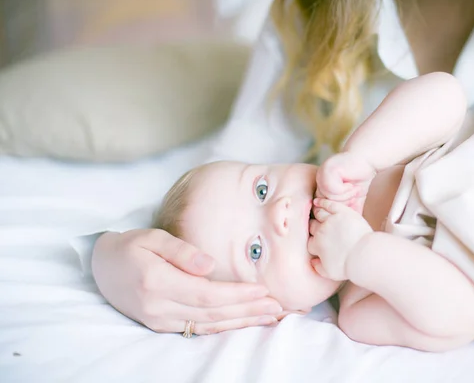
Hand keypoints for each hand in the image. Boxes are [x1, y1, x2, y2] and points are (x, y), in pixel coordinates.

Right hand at [91, 229, 282, 334]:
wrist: (102, 267)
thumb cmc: (130, 246)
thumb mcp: (152, 237)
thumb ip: (181, 251)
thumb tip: (210, 265)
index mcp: (156, 281)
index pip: (206, 293)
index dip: (237, 294)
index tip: (263, 290)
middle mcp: (158, 306)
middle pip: (211, 312)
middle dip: (247, 310)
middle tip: (279, 307)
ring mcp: (159, 320)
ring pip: (208, 325)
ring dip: (241, 322)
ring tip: (271, 317)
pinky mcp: (161, 325)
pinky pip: (197, 328)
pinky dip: (224, 327)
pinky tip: (244, 322)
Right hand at [308, 198, 372, 280]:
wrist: (364, 255)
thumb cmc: (348, 265)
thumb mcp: (330, 273)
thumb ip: (318, 268)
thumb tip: (313, 262)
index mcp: (317, 245)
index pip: (310, 242)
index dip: (314, 243)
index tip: (317, 243)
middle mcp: (321, 231)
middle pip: (312, 226)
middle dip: (313, 227)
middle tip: (316, 227)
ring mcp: (331, 220)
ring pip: (319, 214)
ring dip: (316, 214)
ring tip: (316, 213)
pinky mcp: (342, 212)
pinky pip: (328, 204)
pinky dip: (322, 202)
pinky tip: (317, 201)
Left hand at [316, 151, 375, 214]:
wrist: (365, 160)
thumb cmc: (358, 180)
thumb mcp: (352, 200)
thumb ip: (345, 213)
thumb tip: (344, 233)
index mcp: (320, 190)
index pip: (324, 211)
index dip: (340, 209)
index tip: (350, 200)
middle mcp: (317, 183)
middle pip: (326, 207)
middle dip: (343, 203)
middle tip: (352, 194)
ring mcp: (320, 176)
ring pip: (330, 199)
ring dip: (346, 195)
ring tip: (352, 187)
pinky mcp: (326, 171)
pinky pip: (334, 190)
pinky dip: (345, 189)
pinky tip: (350, 181)